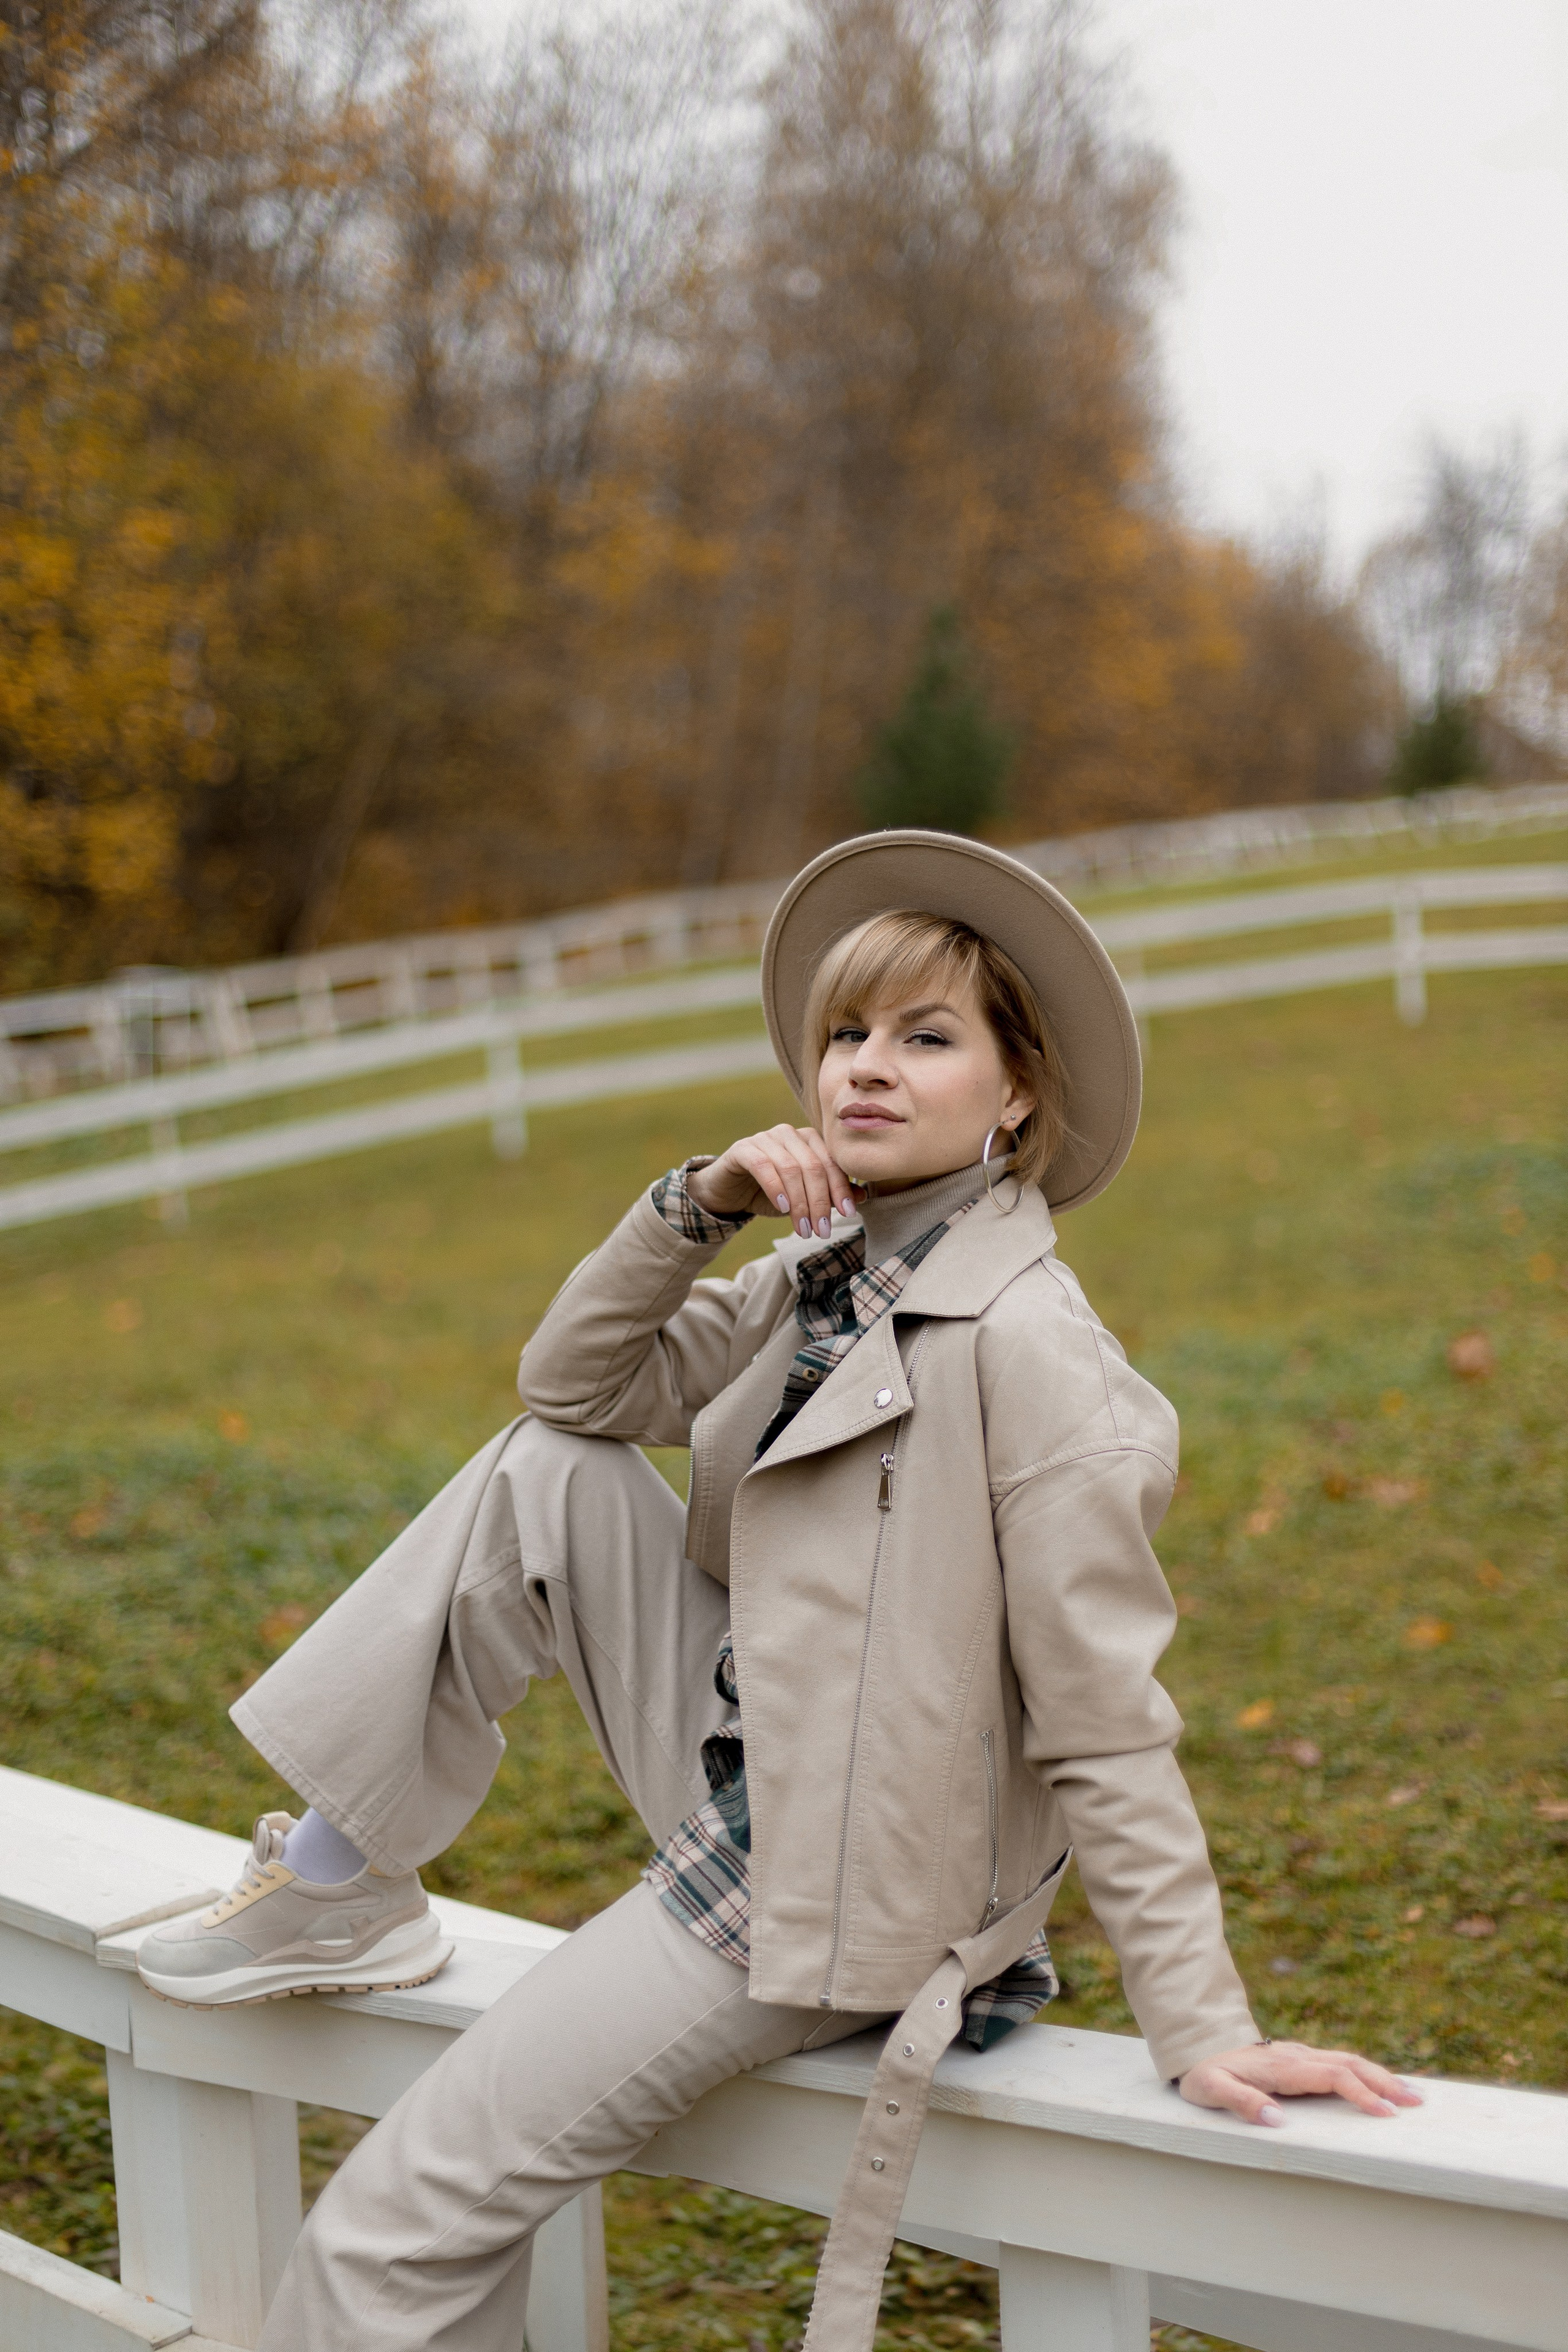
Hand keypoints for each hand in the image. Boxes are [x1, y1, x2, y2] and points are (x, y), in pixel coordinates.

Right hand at [686, 1124, 855, 1238]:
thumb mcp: (803, 1198)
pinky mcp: (743, 1148)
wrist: (730, 1193)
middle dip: (820, 1201)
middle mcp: (790, 1133)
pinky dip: (775, 1187)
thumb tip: (862, 1198)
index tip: (849, 1213)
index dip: (841, 1188)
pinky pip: (763, 1165)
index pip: (831, 1162)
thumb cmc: (771, 1194)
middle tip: (822, 1230)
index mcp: (809, 1140)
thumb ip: (830, 1194)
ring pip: (790, 1168)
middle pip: (813, 1166)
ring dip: (799, 1202)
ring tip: (803, 1229)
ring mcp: (765, 1138)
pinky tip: (782, 1208)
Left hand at [1179, 2039, 1422, 2126]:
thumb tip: (1276, 2121)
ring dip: (1380, 2076)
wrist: (1197, 2045)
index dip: (1361, 2094)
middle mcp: (1297, 2056)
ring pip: (1348, 2061)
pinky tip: (1380, 2084)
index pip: (1332, 2076)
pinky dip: (1366, 2073)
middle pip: (1350, 2065)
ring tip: (1412, 2093)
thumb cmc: (1204, 2072)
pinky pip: (1340, 2063)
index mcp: (1282, 2065)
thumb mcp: (1211, 2089)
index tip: (1386, 2114)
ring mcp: (1300, 2055)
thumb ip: (1240, 2102)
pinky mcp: (1300, 2059)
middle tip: (1417, 2102)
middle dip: (1385, 2082)